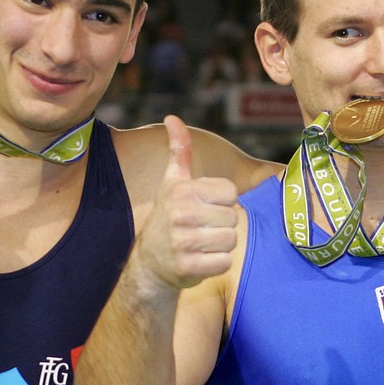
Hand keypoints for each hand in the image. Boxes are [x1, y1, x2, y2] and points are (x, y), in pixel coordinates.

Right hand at [134, 116, 238, 290]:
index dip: (222, 202)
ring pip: (231, 240)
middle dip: (222, 224)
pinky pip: (225, 262)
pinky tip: (201, 259)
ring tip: (202, 243)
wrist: (150, 261)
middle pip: (233, 217)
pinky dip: (217, 263)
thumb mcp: (173, 182)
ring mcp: (183, 242)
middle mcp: (181, 214)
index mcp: (182, 190)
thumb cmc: (169, 217)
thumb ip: (179, 150)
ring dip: (221, 245)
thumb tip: (172, 117)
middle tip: (202, 228)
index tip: (204, 207)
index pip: (231, 192)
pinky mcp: (188, 267)